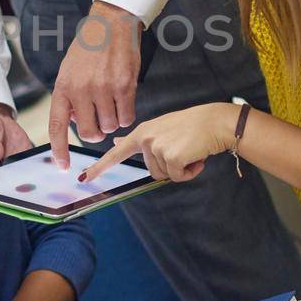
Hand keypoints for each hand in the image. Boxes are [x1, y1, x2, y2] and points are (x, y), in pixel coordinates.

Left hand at [48, 2, 141, 168]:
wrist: (110, 24)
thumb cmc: (89, 50)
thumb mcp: (69, 72)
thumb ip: (70, 98)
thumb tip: (76, 124)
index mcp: (63, 87)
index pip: (57, 126)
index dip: (59, 150)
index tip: (63, 166)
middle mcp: (81, 90)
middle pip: (89, 133)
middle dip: (95, 133)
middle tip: (99, 121)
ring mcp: (104, 88)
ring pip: (110, 126)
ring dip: (112, 121)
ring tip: (111, 102)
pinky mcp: (125, 85)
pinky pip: (127, 117)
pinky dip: (126, 114)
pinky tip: (123, 100)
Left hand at [79, 103, 234, 185]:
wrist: (216, 122)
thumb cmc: (193, 126)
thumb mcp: (161, 128)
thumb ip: (139, 138)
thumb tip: (116, 143)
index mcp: (143, 132)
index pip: (116, 153)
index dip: (100, 167)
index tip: (84, 178)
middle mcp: (146, 139)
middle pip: (152, 171)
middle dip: (171, 165)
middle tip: (184, 148)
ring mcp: (157, 147)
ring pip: (166, 175)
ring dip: (182, 168)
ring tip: (191, 149)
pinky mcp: (172, 156)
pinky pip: (178, 177)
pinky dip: (191, 172)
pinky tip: (197, 156)